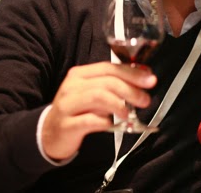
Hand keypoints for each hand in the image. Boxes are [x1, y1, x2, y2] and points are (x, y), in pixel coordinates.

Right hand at [41, 62, 156, 159]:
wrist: (49, 133)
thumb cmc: (78, 110)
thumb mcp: (94, 92)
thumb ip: (115, 84)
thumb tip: (144, 78)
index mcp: (80, 74)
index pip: (110, 68)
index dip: (133, 73)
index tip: (150, 80)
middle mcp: (72, 86)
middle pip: (107, 82)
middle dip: (131, 90)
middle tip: (145, 100)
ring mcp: (67, 105)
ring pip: (98, 96)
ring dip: (118, 104)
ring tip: (128, 113)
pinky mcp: (66, 125)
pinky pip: (89, 120)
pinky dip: (104, 121)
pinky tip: (110, 124)